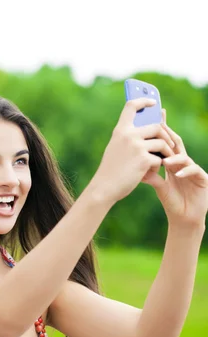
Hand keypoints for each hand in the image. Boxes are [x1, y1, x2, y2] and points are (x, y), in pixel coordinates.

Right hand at [93, 98, 176, 203]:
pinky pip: (159, 159)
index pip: (131, 106)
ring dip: (165, 153)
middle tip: (169, 145)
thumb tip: (149, 129)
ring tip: (162, 161)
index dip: (143, 100)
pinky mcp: (144, 159)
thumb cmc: (111, 169)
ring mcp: (136, 146)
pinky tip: (149, 173)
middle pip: (156, 126)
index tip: (153, 101)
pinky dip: (157, 166)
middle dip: (165, 136)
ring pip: (161, 143)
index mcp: (120, 130)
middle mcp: (128, 134)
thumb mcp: (116, 147)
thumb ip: (128, 137)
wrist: (104, 187)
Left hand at [141, 109, 207, 226]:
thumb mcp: (158, 186)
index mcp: (173, 162)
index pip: (166, 142)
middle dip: (169, 133)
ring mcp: (194, 170)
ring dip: (174, 158)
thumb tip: (136, 165)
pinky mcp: (203, 179)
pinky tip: (177, 174)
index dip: (162, 130)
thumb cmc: (171, 201)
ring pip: (184, 157)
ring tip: (165, 161)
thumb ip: (151, 175)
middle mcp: (184, 163)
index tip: (153, 117)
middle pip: (177, 144)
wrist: (184, 218)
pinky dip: (185, 171)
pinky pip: (194, 171)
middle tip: (160, 124)